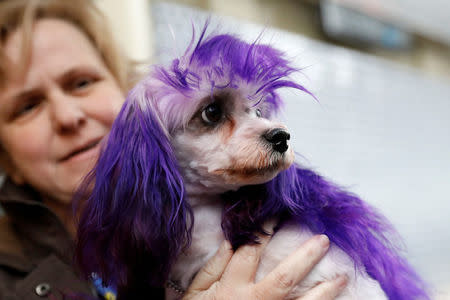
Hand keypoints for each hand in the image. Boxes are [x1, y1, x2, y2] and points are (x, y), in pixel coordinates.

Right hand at [182, 234, 347, 299]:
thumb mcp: (194, 294)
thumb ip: (211, 269)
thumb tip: (229, 242)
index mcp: (233, 287)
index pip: (252, 251)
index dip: (265, 229)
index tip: (278, 212)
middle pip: (286, 276)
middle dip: (306, 257)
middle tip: (324, 240)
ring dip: (325, 290)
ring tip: (343, 276)